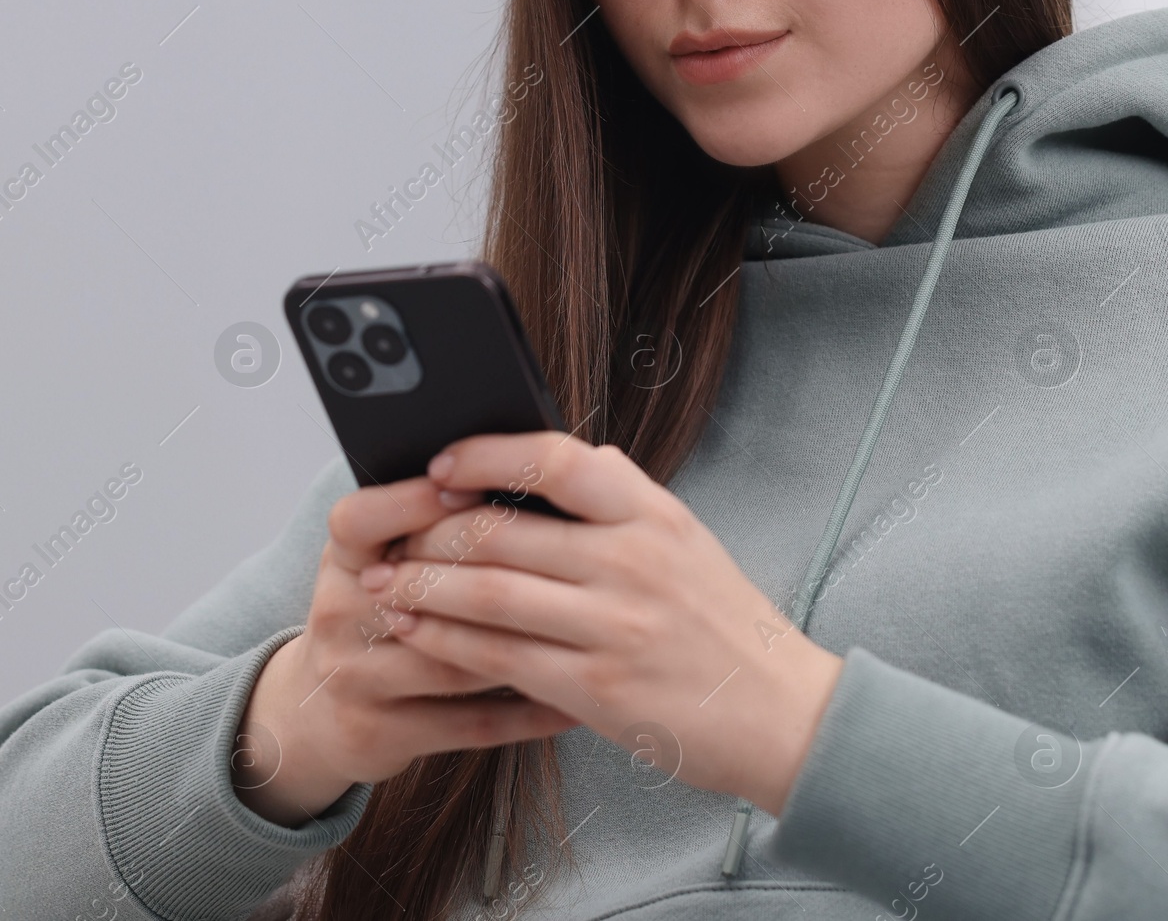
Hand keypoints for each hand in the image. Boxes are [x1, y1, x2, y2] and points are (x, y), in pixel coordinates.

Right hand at [232, 472, 578, 826]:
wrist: (314, 709)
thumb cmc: (373, 610)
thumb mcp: (377, 559)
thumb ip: (427, 522)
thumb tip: (514, 476)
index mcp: (342, 558)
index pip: (360, 519)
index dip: (413, 501)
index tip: (475, 485)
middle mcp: (338, 614)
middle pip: (418, 591)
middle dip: (490, 577)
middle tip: (563, 565)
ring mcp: (355, 678)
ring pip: (453, 662)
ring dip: (521, 648)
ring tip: (583, 632)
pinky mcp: (380, 733)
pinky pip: (470, 723)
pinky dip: (526, 712)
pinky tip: (571, 701)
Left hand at [364, 432, 843, 816]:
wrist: (785, 715)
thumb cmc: (723, 621)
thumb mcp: (685, 538)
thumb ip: (621, 498)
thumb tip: (558, 453)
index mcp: (652, 513)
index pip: (557, 460)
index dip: (488, 455)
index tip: (440, 464)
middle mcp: (632, 560)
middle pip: (504, 532)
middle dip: (429, 533)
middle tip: (386, 534)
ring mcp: (614, 626)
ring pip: (489, 594)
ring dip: (423, 587)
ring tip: (382, 583)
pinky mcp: (596, 687)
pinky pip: (500, 656)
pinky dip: (448, 641)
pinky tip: (417, 631)